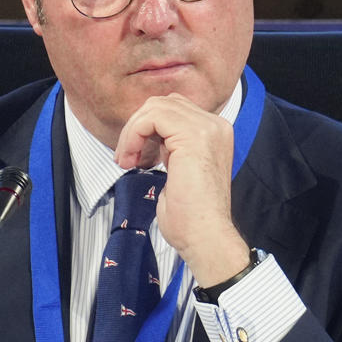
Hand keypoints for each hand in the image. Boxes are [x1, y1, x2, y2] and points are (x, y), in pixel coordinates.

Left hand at [114, 94, 249, 285]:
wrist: (204, 237)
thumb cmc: (191, 216)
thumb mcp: (178, 170)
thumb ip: (170, 147)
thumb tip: (148, 137)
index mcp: (215, 133)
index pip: (173, 110)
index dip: (147, 128)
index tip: (135, 156)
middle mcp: (215, 126)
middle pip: (163, 103)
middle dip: (137, 128)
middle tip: (126, 158)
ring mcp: (207, 128)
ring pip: (155, 107)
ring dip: (132, 132)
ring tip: (127, 160)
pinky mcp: (193, 136)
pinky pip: (152, 117)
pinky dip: (134, 134)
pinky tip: (132, 158)